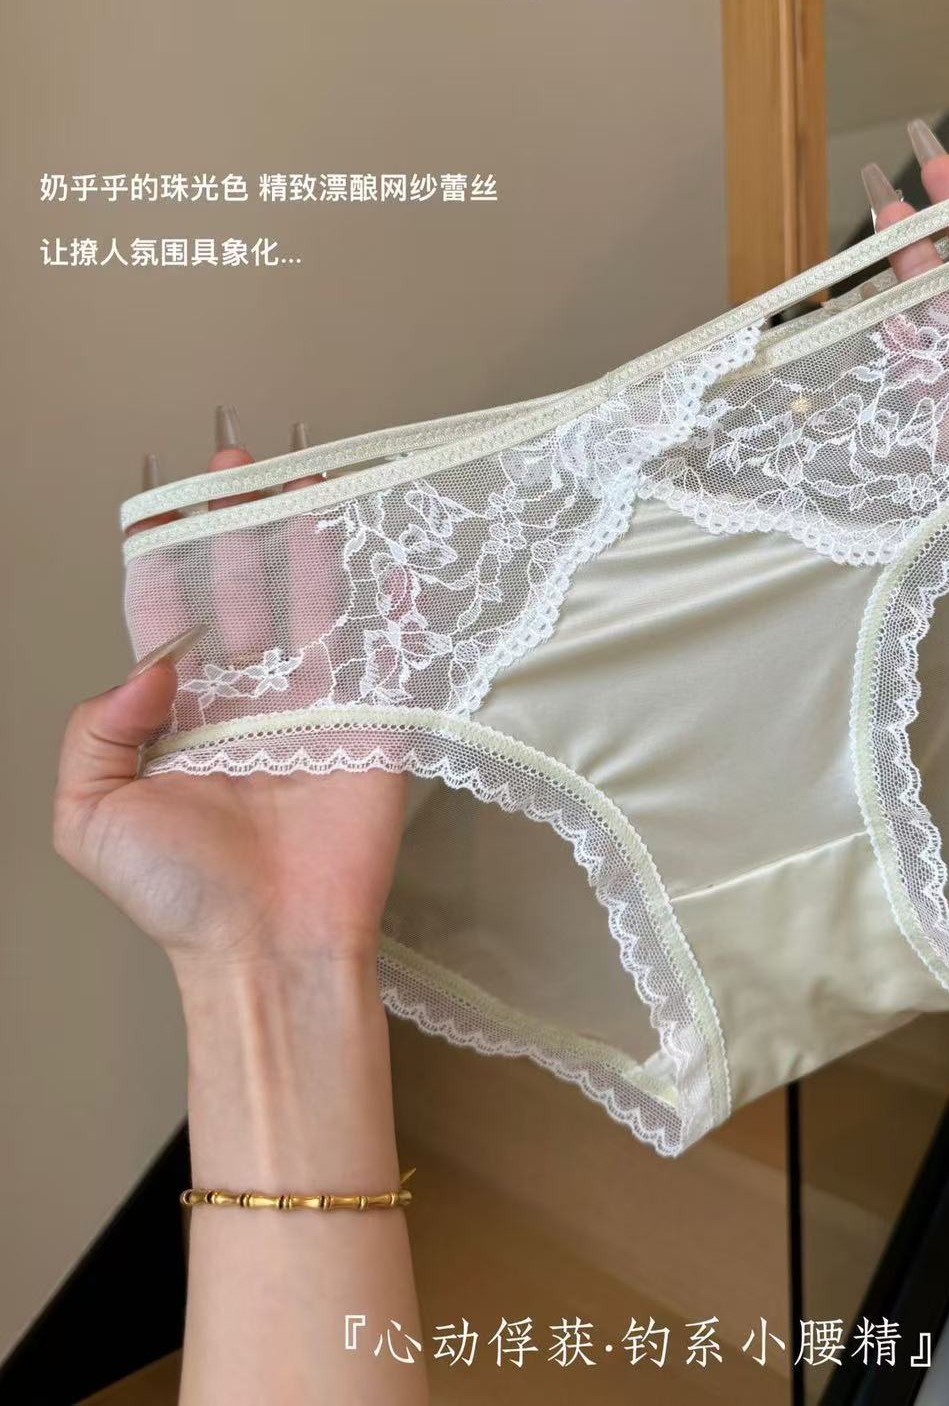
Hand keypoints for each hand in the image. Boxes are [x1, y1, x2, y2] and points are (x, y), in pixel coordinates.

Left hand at [53, 420, 407, 983]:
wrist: (270, 948)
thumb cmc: (180, 895)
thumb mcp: (91, 816)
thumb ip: (99, 729)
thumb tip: (150, 663)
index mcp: (182, 715)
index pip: (175, 613)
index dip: (172, 555)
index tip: (172, 498)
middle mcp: (246, 701)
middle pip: (245, 592)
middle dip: (238, 527)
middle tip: (237, 467)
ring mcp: (312, 708)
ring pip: (310, 606)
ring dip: (307, 545)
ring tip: (303, 482)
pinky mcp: (371, 725)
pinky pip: (383, 653)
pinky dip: (391, 604)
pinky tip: (387, 554)